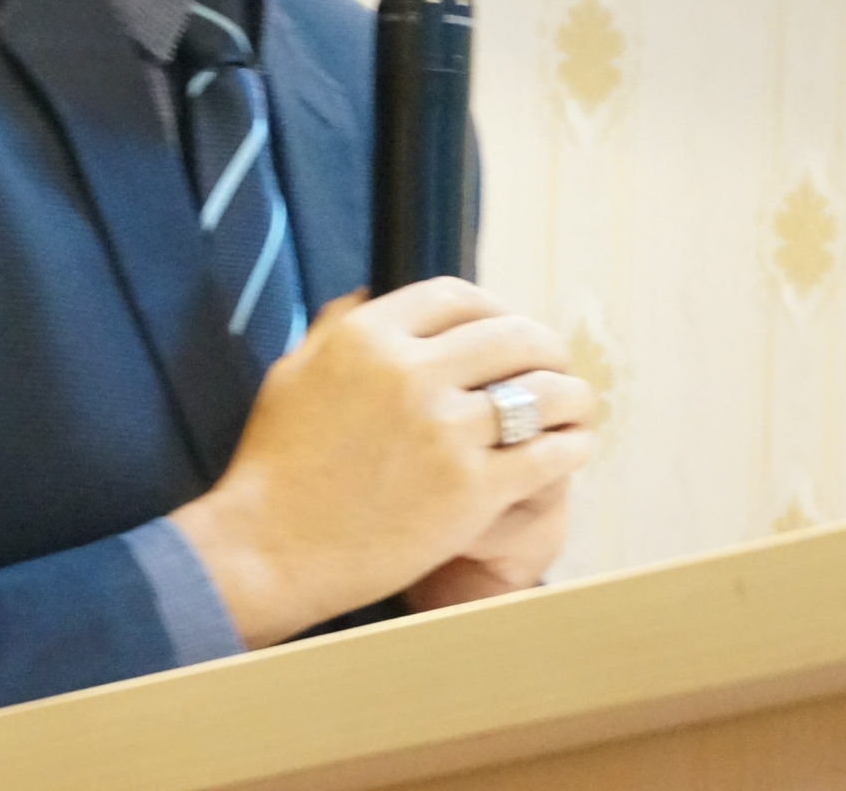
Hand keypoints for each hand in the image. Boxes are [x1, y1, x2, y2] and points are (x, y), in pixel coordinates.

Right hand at [169, 279, 597, 646]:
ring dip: (569, 394)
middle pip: (511, 335)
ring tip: (576, 405)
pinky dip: (569, 446)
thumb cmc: (275, 467)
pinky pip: (546, 454)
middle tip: (554, 363)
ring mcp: (445, 431)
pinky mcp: (470, 489)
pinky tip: (572, 447)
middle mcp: (412, 372)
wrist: (269, 550)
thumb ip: (334, 328)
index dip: (492, 306)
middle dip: (544, 346)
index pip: (455, 296)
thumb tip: (369, 295)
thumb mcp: (291, 374)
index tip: (505, 325)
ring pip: (541, 392)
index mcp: (368, 337)